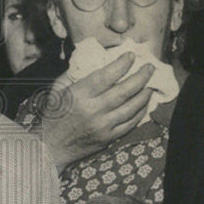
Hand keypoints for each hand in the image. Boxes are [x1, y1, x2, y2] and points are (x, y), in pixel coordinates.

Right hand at [40, 52, 154, 170]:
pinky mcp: (109, 137)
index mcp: (78, 95)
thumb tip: (93, 59)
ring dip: (145, 94)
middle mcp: (93, 110)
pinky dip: (141, 111)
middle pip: (124, 91)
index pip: (105, 76)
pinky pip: (131, 122)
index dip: (121, 64)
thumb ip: (74, 74)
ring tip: (151, 83)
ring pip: (132, 107)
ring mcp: (103, 125)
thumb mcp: (57, 90)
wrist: (51, 147)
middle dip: (141, 77)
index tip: (131, 55)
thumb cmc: (54, 115)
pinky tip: (145, 102)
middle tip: (150, 67)